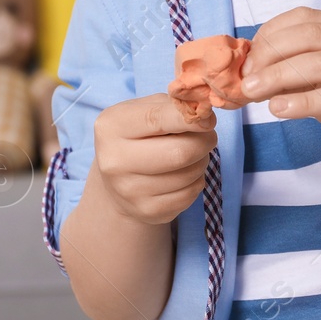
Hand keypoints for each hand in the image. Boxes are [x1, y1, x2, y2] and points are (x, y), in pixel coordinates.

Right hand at [90, 93, 217, 225]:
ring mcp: (129, 191)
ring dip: (201, 161)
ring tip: (192, 155)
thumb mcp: (144, 111)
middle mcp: (115, 161)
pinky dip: (196, 181)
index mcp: (112, 127)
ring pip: (190, 175)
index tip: (208, 119)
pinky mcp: (147, 211)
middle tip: (207, 137)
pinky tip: (184, 175)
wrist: (117, 180)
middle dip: (204, 142)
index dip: (191, 118)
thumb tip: (205, 117)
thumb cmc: (137, 136)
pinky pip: (190, 195)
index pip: (159, 118)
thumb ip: (172, 107)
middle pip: (181, 152)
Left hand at [239, 6, 320, 177]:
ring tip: (252, 93)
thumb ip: (298, 71)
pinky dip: (300, 101)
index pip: (304, 18)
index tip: (248, 59)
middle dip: (268, 54)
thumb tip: (252, 69)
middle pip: (307, 36)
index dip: (269, 35)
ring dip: (277, 76)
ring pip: (316, 63)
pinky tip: (278, 109)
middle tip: (246, 78)